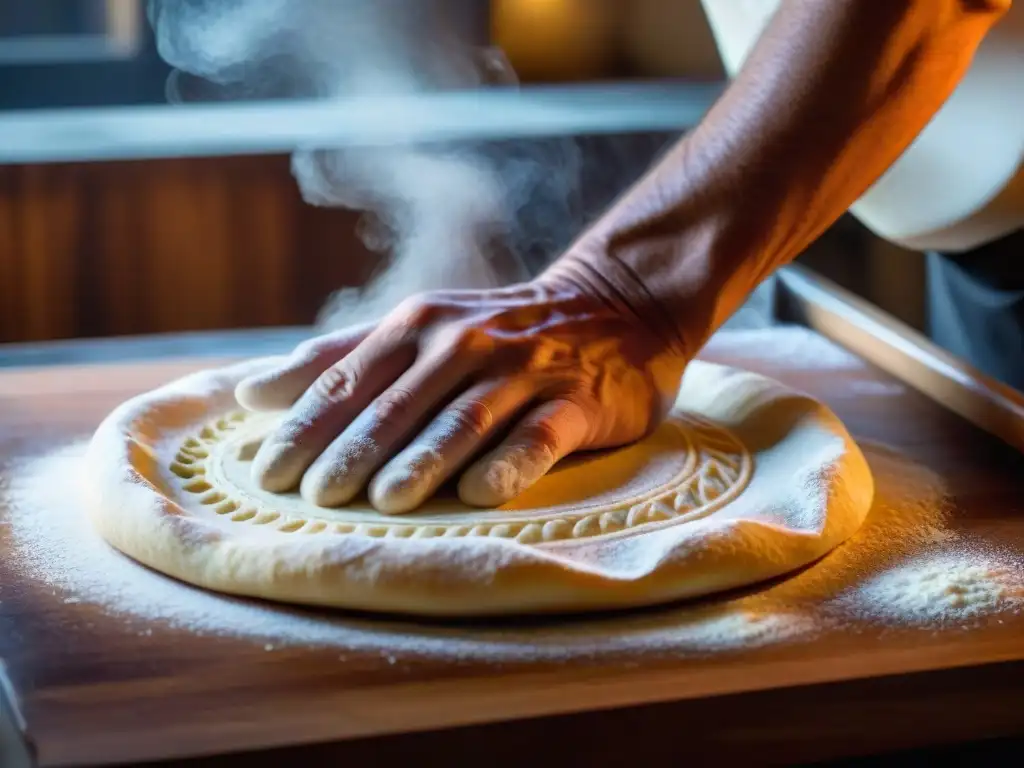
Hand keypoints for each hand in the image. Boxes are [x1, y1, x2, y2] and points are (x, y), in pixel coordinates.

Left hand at [234, 267, 686, 513]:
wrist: (611, 309)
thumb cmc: (496, 332)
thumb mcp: (416, 329)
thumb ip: (338, 359)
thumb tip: (250, 392)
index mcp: (416, 326)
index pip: (348, 381)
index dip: (306, 428)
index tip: (267, 476)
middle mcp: (463, 344)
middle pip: (397, 404)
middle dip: (352, 451)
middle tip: (314, 499)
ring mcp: (522, 372)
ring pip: (462, 418)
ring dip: (423, 459)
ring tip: (385, 501)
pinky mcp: (575, 402)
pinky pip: (539, 434)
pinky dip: (511, 462)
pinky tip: (482, 494)